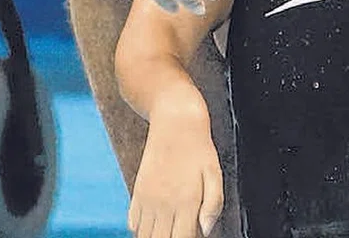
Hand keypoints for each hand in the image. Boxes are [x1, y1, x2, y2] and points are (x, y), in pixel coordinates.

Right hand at [130, 101, 223, 237]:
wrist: (176, 122)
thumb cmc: (200, 149)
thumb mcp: (215, 173)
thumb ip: (213, 204)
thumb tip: (206, 231)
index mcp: (186, 202)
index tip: (189, 234)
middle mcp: (164, 204)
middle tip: (177, 231)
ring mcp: (148, 198)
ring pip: (144, 236)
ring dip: (154, 237)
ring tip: (167, 229)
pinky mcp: (138, 191)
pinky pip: (133, 222)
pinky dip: (141, 228)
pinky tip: (155, 221)